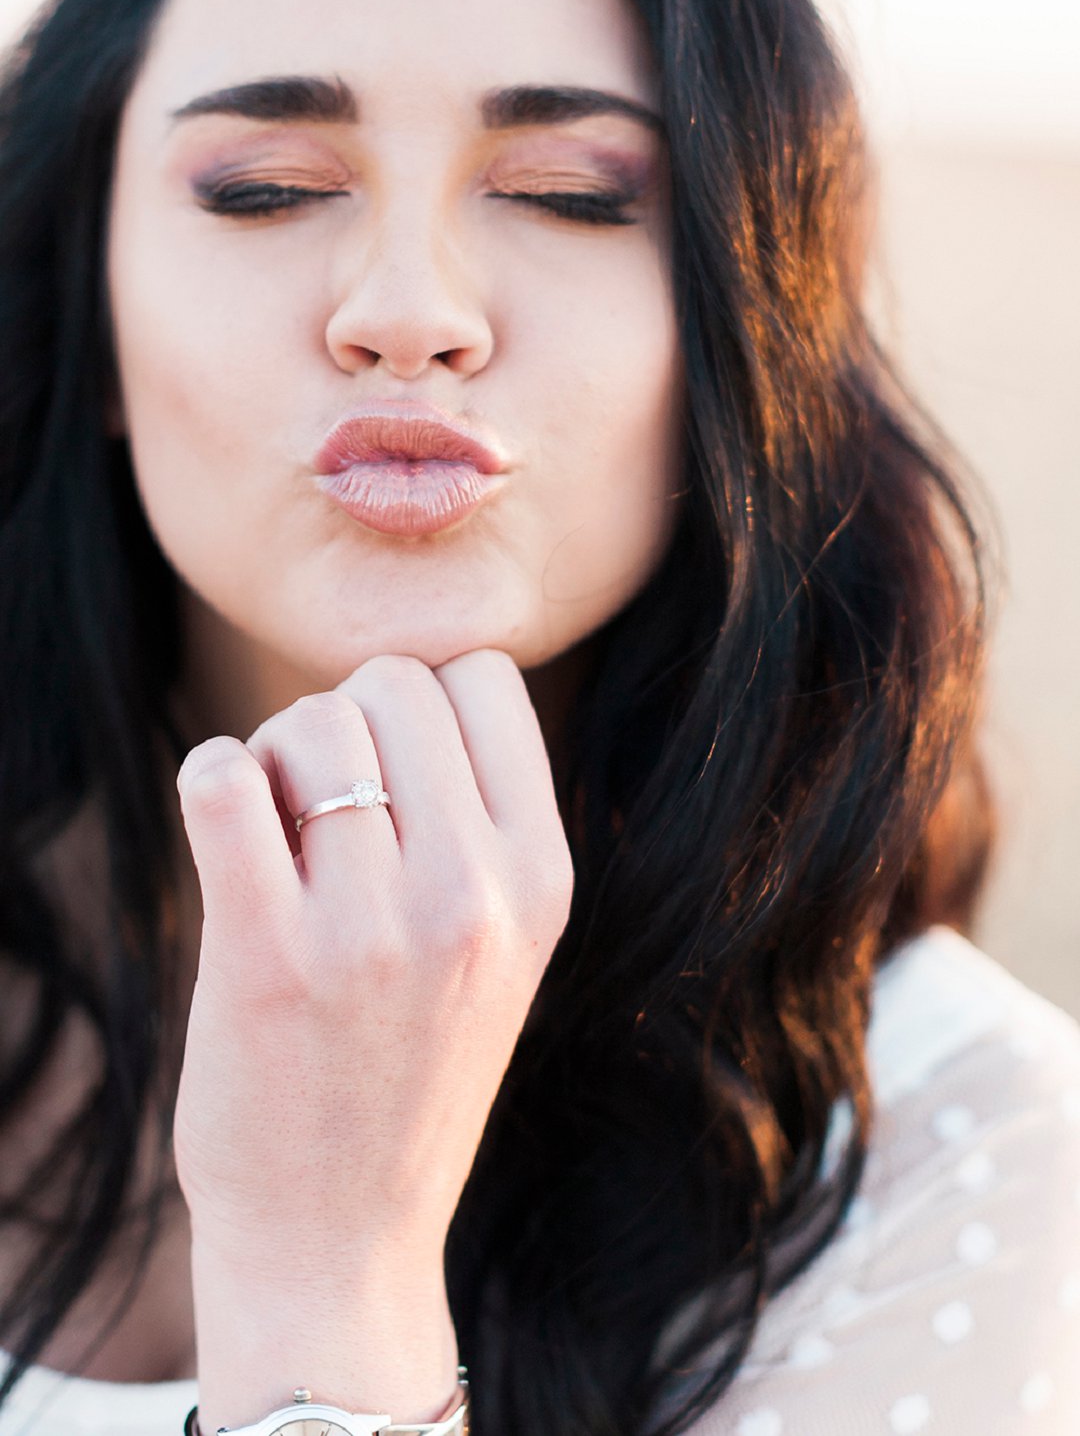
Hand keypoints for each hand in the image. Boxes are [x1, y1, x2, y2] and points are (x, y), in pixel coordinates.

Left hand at [172, 648, 572, 1280]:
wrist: (341, 1234)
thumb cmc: (411, 1068)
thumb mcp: (504, 944)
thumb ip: (479, 817)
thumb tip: (400, 680)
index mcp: (543, 877)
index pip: (486, 676)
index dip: (425, 702)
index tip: (396, 772)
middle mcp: (474, 894)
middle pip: (393, 682)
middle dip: (346, 719)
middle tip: (325, 809)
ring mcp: (372, 929)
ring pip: (309, 721)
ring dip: (276, 759)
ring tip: (280, 841)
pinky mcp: (265, 958)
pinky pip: (223, 783)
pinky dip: (212, 777)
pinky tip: (225, 823)